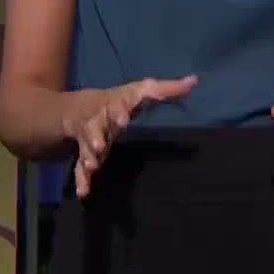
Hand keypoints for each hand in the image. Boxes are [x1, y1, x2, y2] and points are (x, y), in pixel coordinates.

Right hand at [64, 76, 196, 197]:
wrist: (79, 108)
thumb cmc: (120, 101)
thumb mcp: (141, 91)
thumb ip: (166, 90)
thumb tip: (194, 81)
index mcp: (113, 105)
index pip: (117, 107)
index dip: (120, 113)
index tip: (124, 120)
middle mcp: (98, 122)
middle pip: (95, 127)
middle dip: (97, 136)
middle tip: (100, 146)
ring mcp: (89, 140)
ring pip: (86, 148)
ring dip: (89, 157)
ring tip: (92, 166)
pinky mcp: (85, 155)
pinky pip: (79, 168)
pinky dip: (82, 180)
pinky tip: (84, 192)